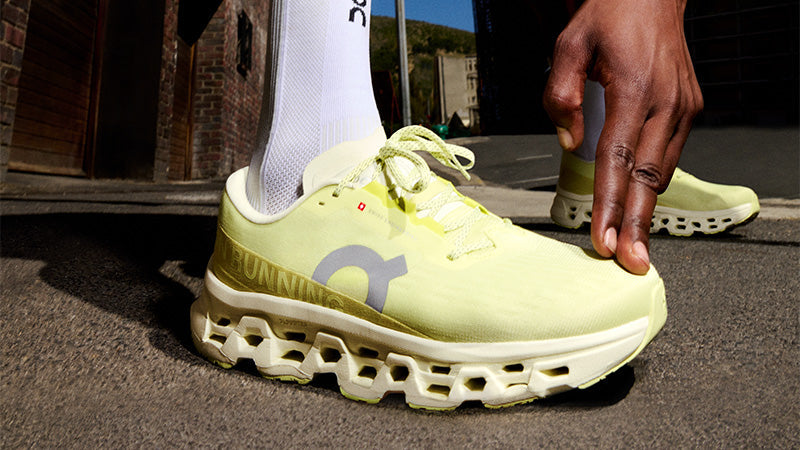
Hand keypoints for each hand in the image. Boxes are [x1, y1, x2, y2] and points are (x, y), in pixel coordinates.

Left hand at [543, 0, 702, 273]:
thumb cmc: (609, 17)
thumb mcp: (567, 45)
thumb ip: (560, 94)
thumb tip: (569, 139)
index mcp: (635, 88)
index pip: (618, 159)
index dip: (610, 204)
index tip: (604, 239)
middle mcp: (666, 102)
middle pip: (648, 177)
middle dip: (636, 224)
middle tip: (630, 263)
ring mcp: (683, 106)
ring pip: (664, 171)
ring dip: (646, 210)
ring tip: (634, 245)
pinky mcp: (689, 107)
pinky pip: (670, 154)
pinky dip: (654, 183)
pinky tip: (640, 204)